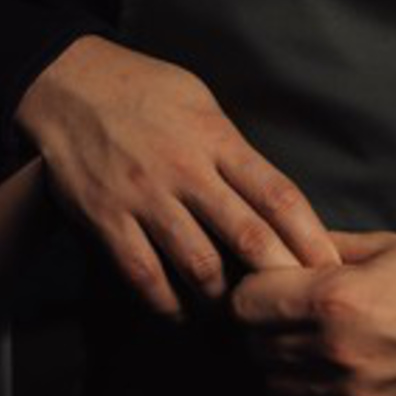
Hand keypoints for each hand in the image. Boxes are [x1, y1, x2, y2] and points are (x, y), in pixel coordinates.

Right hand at [14, 35, 339, 317]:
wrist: (66, 82)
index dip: (311, 238)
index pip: (279, 196)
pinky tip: (181, 313)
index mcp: (218, 140)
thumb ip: (235, 151)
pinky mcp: (107, 218)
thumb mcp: (201, 103)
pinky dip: (167, 303)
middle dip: (280, 278)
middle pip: (249, 235)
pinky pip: (144, 275)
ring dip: (225, 298)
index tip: (329, 268)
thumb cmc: (141, 89)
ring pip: (199, 265)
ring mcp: (145, 197)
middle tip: (298, 306)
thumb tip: (270, 198)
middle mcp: (186, 171)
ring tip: (238, 312)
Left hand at [230, 232, 395, 395]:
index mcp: (337, 298)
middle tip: (296, 318)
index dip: (254, 293)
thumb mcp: (390, 247)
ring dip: (286, 370)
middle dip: (269, 329)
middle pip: (255, 347)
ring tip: (316, 350)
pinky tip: (333, 383)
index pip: (245, 303)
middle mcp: (335, 351)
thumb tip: (283, 246)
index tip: (272, 290)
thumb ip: (328, 248)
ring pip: (276, 389)